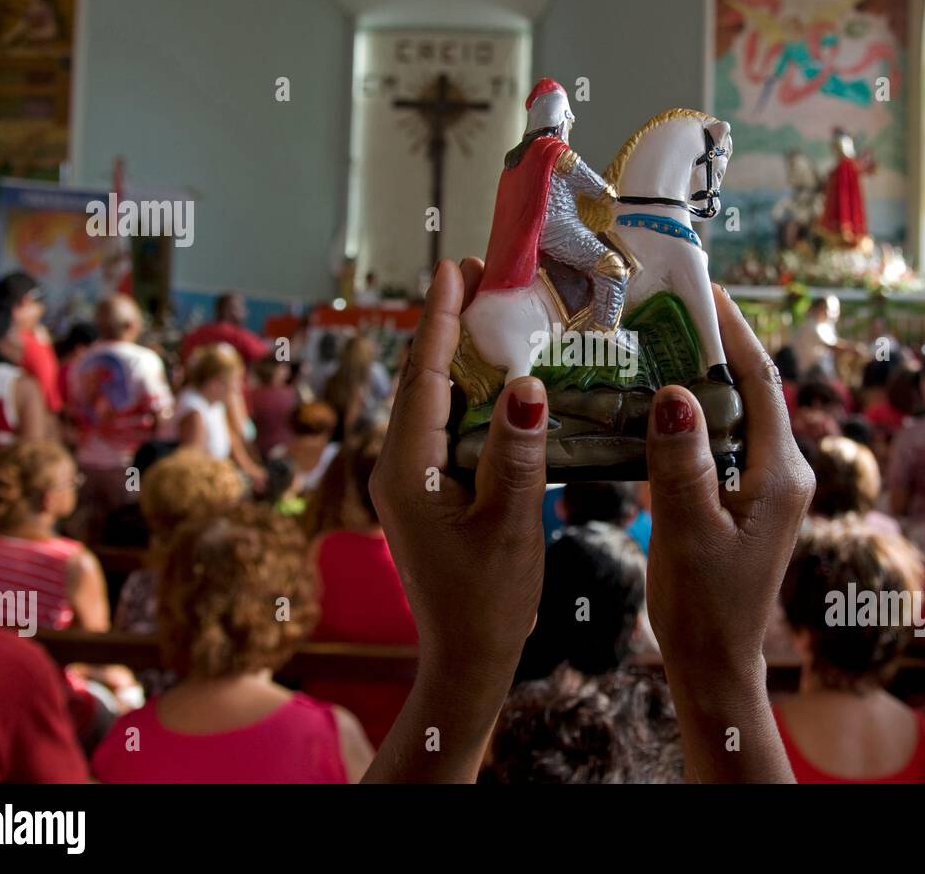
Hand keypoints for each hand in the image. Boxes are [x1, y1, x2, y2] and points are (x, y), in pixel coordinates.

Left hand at [365, 258, 547, 781]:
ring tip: (491, 307)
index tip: (459, 267)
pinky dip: (468, 390)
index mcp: (407, 468)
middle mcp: (397, 463)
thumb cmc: (489, 600)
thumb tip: (526, 385)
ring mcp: (409, 475)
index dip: (443, 319)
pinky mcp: (427, 487)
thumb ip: (517, 454)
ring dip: (459, 352)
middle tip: (483, 272)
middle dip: (448, 322)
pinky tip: (498, 376)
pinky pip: (444, 422)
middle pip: (421, 376)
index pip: (425, 376)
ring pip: (432, 397)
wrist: (467, 657)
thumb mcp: (510, 526)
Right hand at [644, 285, 814, 781]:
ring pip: (733, 415)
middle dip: (713, 345)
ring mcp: (764, 486)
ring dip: (699, 380)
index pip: (763, 383)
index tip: (704, 287)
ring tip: (653, 343)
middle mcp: (783, 472)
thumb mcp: (689, 534)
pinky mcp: (743, 500)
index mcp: (783, 474)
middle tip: (665, 307)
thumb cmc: (705, 609)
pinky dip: (690, 417)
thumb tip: (673, 395)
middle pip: (751, 391)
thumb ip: (683, 466)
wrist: (715, 666)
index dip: (735, 331)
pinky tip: (652, 408)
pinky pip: (719, 442)